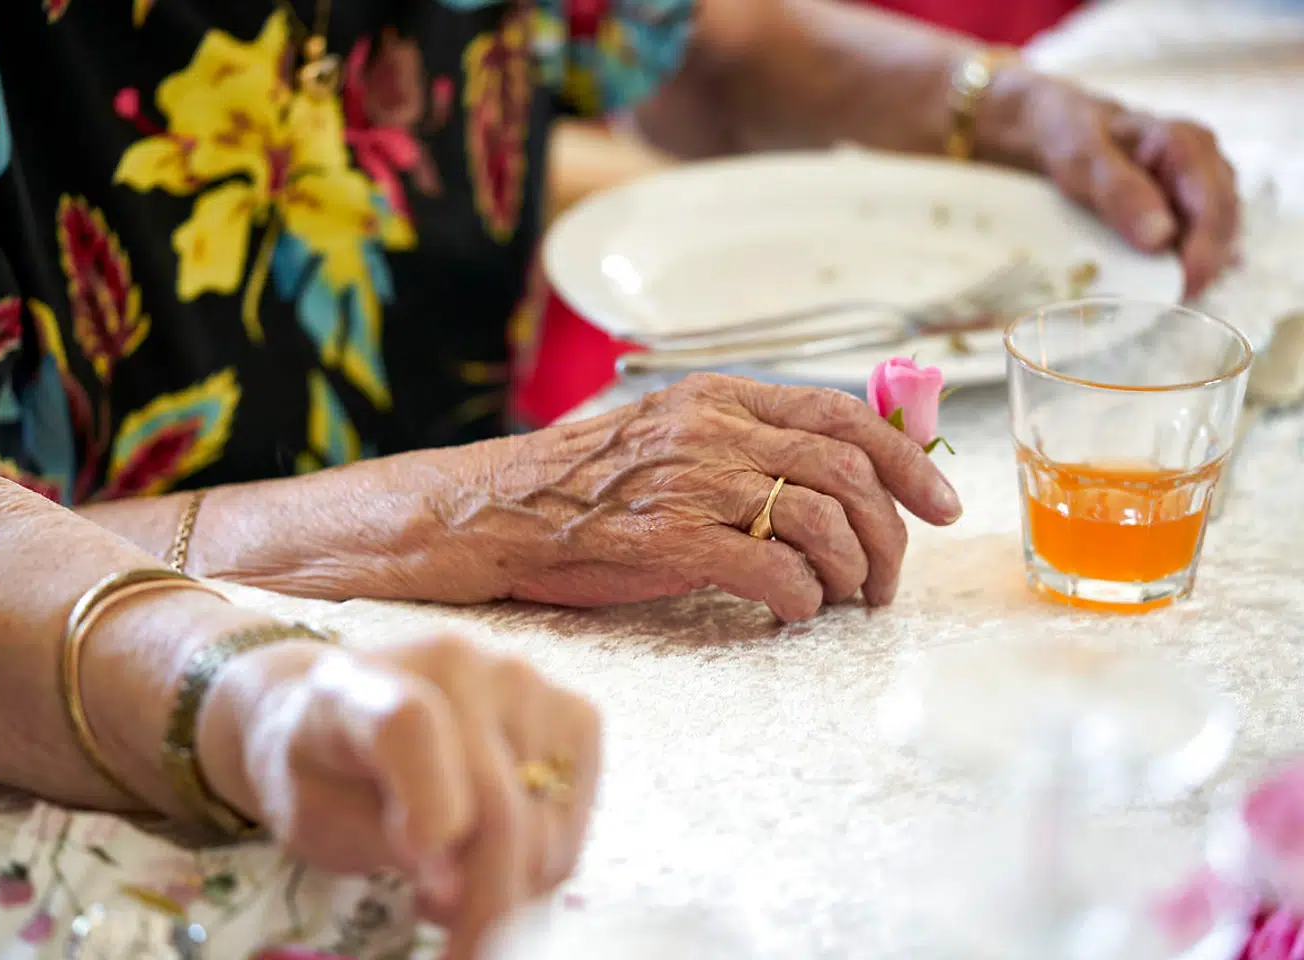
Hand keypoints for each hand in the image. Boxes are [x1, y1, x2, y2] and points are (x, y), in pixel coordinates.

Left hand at [199, 635, 602, 959]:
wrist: (348, 709)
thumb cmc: (322, 772)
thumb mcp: (314, 815)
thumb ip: (377, 837)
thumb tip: (455, 880)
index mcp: (360, 684)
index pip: (410, 726)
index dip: (430, 803)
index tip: (428, 882)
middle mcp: (454, 663)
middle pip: (498, 801)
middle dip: (484, 900)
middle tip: (458, 949)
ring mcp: (524, 681)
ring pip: (547, 821)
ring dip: (515, 887)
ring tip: (456, 889)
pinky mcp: (573, 712)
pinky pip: (577, 814)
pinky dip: (546, 862)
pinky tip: (496, 860)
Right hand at [459, 374, 962, 620]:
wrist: (498, 509)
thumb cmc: (586, 483)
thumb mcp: (671, 438)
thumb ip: (744, 444)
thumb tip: (837, 476)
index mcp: (720, 397)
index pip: (842, 414)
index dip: (907, 462)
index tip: (941, 505)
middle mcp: (714, 429)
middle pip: (847, 471)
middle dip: (891, 533)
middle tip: (890, 578)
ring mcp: (692, 481)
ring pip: (821, 520)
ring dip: (853, 571)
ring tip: (846, 599)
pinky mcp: (670, 538)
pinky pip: (772, 568)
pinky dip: (801, 596)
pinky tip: (791, 610)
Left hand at [994, 68, 1238, 296]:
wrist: (1062, 128)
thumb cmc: (1073, 137)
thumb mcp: (1083, 159)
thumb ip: (1120, 191)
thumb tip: (1160, 238)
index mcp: (1187, 145)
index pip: (1214, 205)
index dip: (1205, 251)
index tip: (1183, 286)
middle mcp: (1205, 164)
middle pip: (1223, 224)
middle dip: (1205, 266)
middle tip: (1172, 302)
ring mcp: (1200, 186)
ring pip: (1217, 235)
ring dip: (1198, 268)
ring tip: (1167, 297)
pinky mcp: (1187, 206)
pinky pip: (1199, 239)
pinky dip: (1186, 262)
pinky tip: (1167, 284)